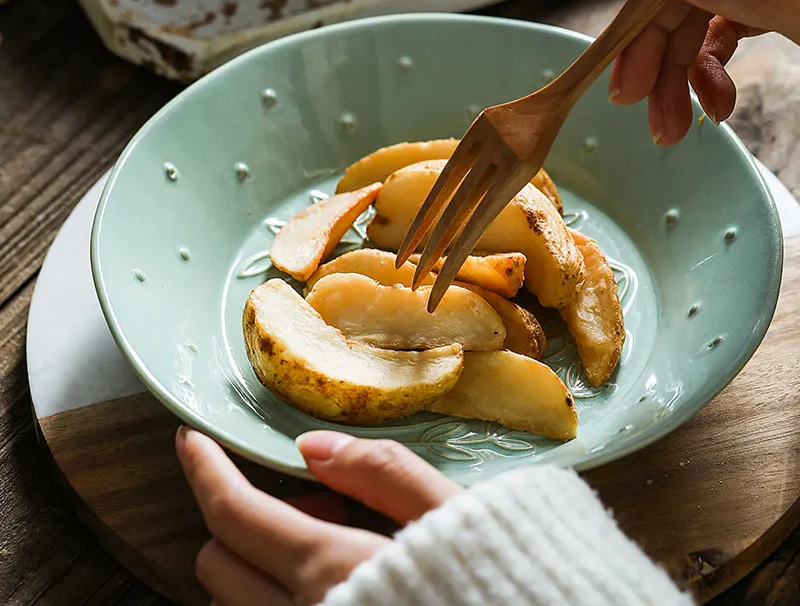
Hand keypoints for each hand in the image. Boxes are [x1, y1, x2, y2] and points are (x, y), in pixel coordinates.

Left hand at [176, 427, 458, 605]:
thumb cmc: (492, 581)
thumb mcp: (450, 515)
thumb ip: (382, 474)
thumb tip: (313, 446)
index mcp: (329, 569)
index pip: (233, 513)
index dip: (203, 468)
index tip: (190, 438)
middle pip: (217, 559)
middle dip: (244, 514)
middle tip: (318, 500)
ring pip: (231, 601)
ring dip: (257, 560)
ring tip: (332, 545)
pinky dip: (271, 593)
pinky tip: (331, 582)